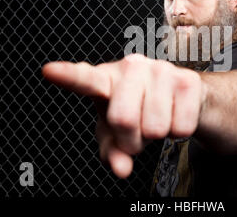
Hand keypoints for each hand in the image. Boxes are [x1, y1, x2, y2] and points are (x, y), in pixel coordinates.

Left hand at [41, 53, 205, 178]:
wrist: (179, 97)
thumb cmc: (139, 111)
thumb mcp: (116, 135)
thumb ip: (111, 152)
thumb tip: (120, 168)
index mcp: (106, 78)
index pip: (84, 79)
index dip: (68, 76)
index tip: (49, 71)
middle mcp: (132, 67)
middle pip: (122, 119)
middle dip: (131, 139)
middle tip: (137, 133)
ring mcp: (160, 70)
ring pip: (156, 127)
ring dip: (157, 135)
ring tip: (156, 120)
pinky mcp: (187, 80)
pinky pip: (181, 127)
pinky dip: (179, 132)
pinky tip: (175, 115)